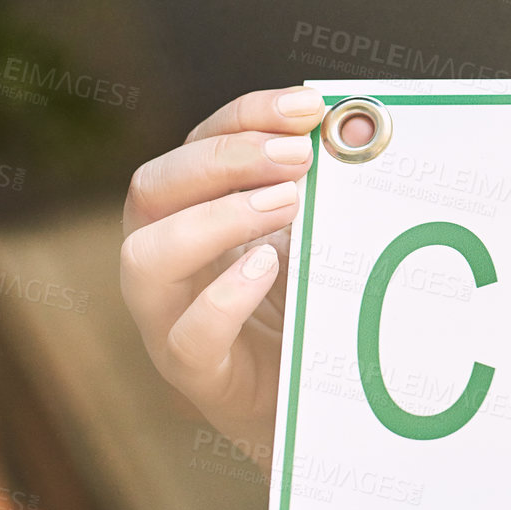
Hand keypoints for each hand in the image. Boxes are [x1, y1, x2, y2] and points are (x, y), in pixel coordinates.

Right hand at [119, 86, 327, 466]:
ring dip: (217, 218)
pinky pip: (186, 335)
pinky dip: (224, 297)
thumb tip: (363, 128)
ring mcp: (168, 315)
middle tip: (299, 154)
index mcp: (192, 210)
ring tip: (288, 201)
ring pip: (147, 256)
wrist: (315, 403)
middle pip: (154, 187)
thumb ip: (328, 188)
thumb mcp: (316, 235)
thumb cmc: (308, 304)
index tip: (309, 106)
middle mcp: (165, 255)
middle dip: (227, 158)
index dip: (247, 116)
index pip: (198, 144)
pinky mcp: (195, 372)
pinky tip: (268, 267)